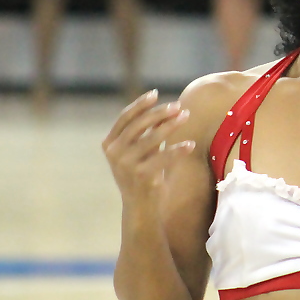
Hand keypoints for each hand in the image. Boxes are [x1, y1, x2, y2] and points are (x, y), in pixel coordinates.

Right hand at [102, 90, 194, 208]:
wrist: (140, 206)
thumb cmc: (141, 172)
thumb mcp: (140, 149)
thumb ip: (147, 131)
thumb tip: (166, 108)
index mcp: (109, 143)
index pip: (125, 117)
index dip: (140, 104)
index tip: (155, 93)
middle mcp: (114, 153)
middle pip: (139, 125)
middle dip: (160, 112)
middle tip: (178, 106)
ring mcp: (126, 165)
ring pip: (152, 138)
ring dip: (171, 125)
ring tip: (186, 116)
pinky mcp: (141, 176)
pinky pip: (164, 158)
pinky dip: (178, 150)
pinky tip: (190, 144)